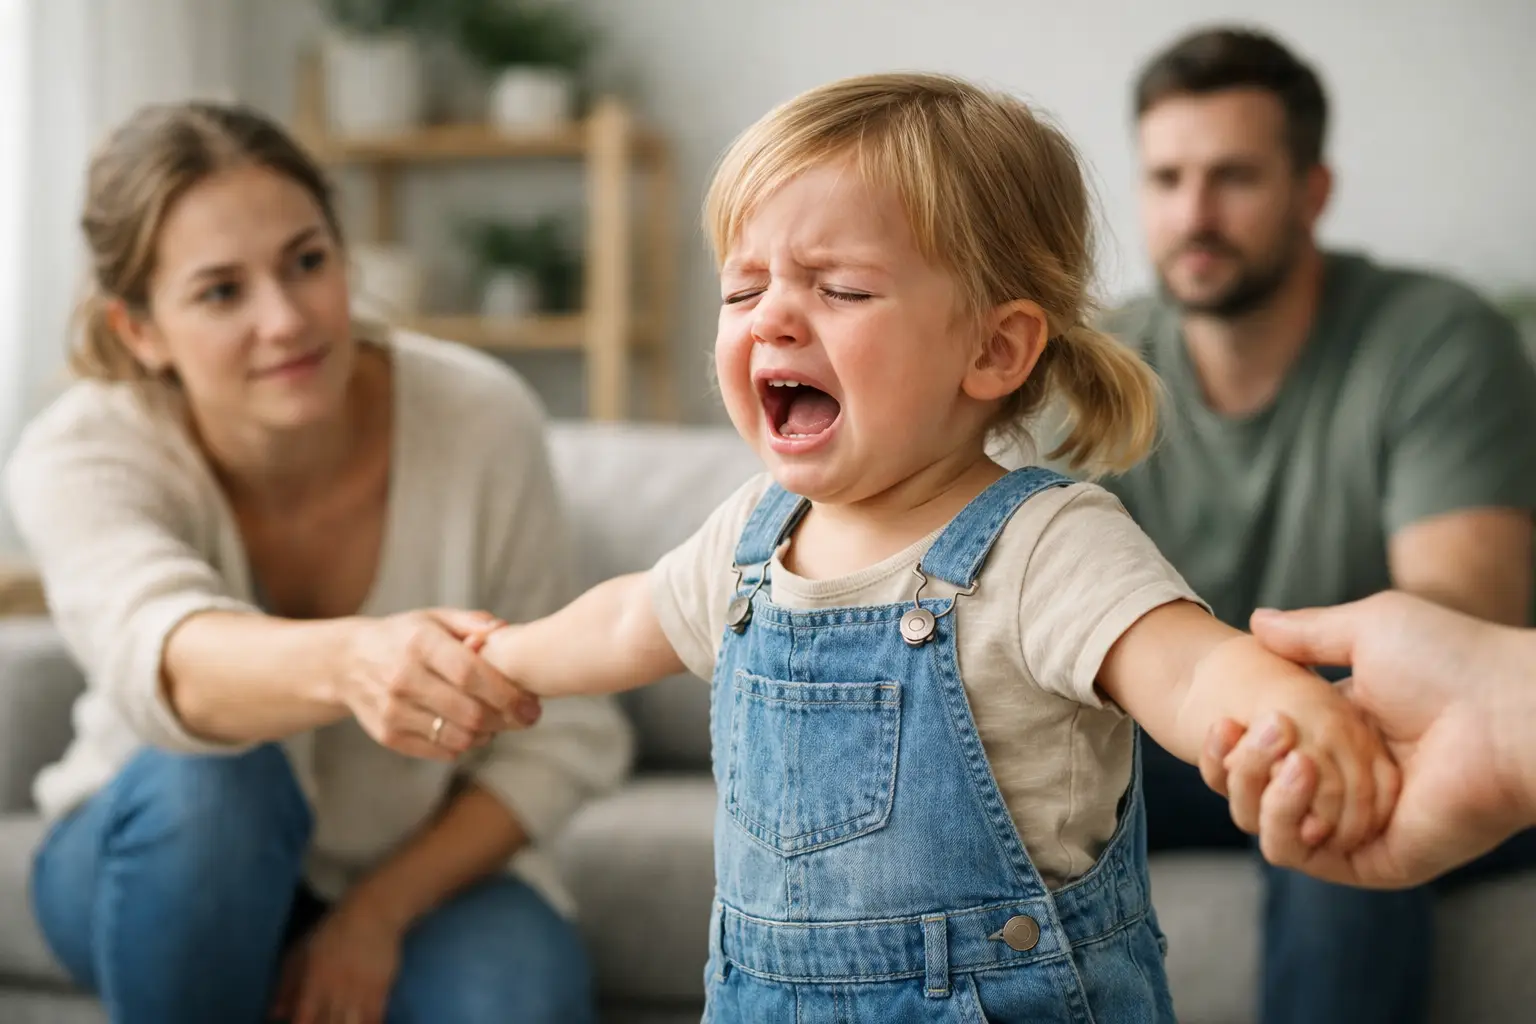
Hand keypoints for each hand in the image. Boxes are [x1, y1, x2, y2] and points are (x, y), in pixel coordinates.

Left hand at [270, 898, 403, 1023]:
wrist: (371, 913)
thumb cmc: (331, 932)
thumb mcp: (301, 953)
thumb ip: (287, 985)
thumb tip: (275, 1015)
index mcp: (313, 982)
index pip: (302, 1019)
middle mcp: (335, 991)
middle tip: (322, 1022)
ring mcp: (359, 991)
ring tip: (341, 1022)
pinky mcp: (381, 989)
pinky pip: (374, 1018)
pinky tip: (361, 1023)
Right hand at [339, 609, 541, 760]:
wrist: (346, 662)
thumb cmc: (403, 637)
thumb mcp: (433, 618)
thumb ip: (471, 622)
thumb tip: (505, 631)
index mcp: (419, 644)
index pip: (470, 674)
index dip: (506, 693)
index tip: (531, 703)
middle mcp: (403, 678)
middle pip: (469, 712)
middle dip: (506, 719)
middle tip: (526, 718)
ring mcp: (393, 710)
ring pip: (457, 737)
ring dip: (487, 734)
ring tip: (499, 723)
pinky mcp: (387, 735)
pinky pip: (439, 750)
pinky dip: (463, 744)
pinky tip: (471, 731)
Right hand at [1201, 592, 1527, 887]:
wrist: (1509, 712)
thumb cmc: (1452, 662)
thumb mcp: (1366, 628)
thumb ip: (1307, 633)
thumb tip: (1255, 621)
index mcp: (1343, 737)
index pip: (1262, 755)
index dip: (1230, 742)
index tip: (1221, 718)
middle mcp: (1345, 785)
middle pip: (1252, 791)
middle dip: (1235, 763)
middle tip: (1249, 728)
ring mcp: (1357, 826)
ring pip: (1266, 826)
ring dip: (1254, 788)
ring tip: (1287, 751)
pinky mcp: (1373, 860)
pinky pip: (1298, 855)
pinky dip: (1281, 820)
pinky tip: (1299, 776)